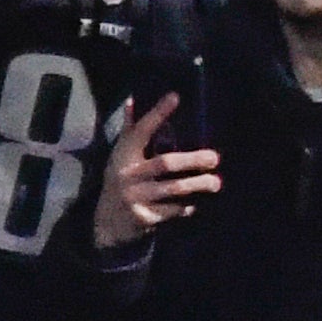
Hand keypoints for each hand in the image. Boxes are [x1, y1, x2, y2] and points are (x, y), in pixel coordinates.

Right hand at [88, 92, 216, 242]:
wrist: (105, 224)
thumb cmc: (118, 181)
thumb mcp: (119, 156)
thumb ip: (129, 130)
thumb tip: (131, 100)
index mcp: (123, 155)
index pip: (142, 130)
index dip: (158, 113)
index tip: (176, 96)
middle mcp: (128, 174)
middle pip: (165, 163)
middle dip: (192, 160)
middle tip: (215, 157)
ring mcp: (135, 197)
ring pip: (172, 189)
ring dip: (196, 185)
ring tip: (216, 182)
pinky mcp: (144, 218)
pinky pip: (171, 211)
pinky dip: (184, 208)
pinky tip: (195, 205)